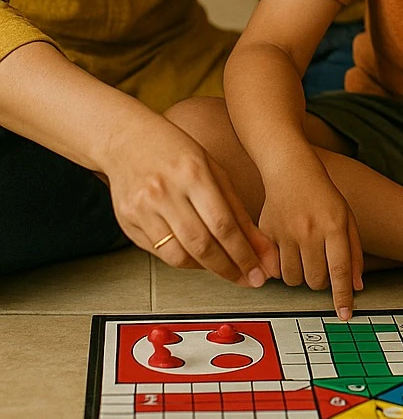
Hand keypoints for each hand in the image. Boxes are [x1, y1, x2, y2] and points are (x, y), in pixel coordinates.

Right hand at [105, 114, 278, 285]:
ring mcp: (142, 208)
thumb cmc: (174, 150)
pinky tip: (198, 258)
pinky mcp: (127, 221)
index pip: (223, 224)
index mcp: (192, 172)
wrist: (126, 139)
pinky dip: (183, 260)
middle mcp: (165, 191)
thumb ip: (236, 209)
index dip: (244, 253)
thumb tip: (260, 245)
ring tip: (224, 267)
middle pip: (201, 244)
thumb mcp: (212, 169)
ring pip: (178, 255)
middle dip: (229, 268)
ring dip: (206, 268)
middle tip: (248, 279)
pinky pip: (160, 253)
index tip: (258, 269)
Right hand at [258, 155, 363, 319]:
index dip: (343, 296)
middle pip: (316, 280)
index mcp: (334, 225)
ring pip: (294, 279)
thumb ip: (354, 252)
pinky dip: (281, 269)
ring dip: (301, 277)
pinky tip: (287, 254)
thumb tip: (356, 286)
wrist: (290, 170)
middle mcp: (309, 230)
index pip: (340, 269)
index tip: (345, 314)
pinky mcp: (267, 233)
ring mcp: (286, 232)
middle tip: (321, 266)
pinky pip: (273, 269)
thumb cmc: (322, 194)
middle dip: (321, 282)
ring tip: (304, 259)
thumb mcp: (347, 218)